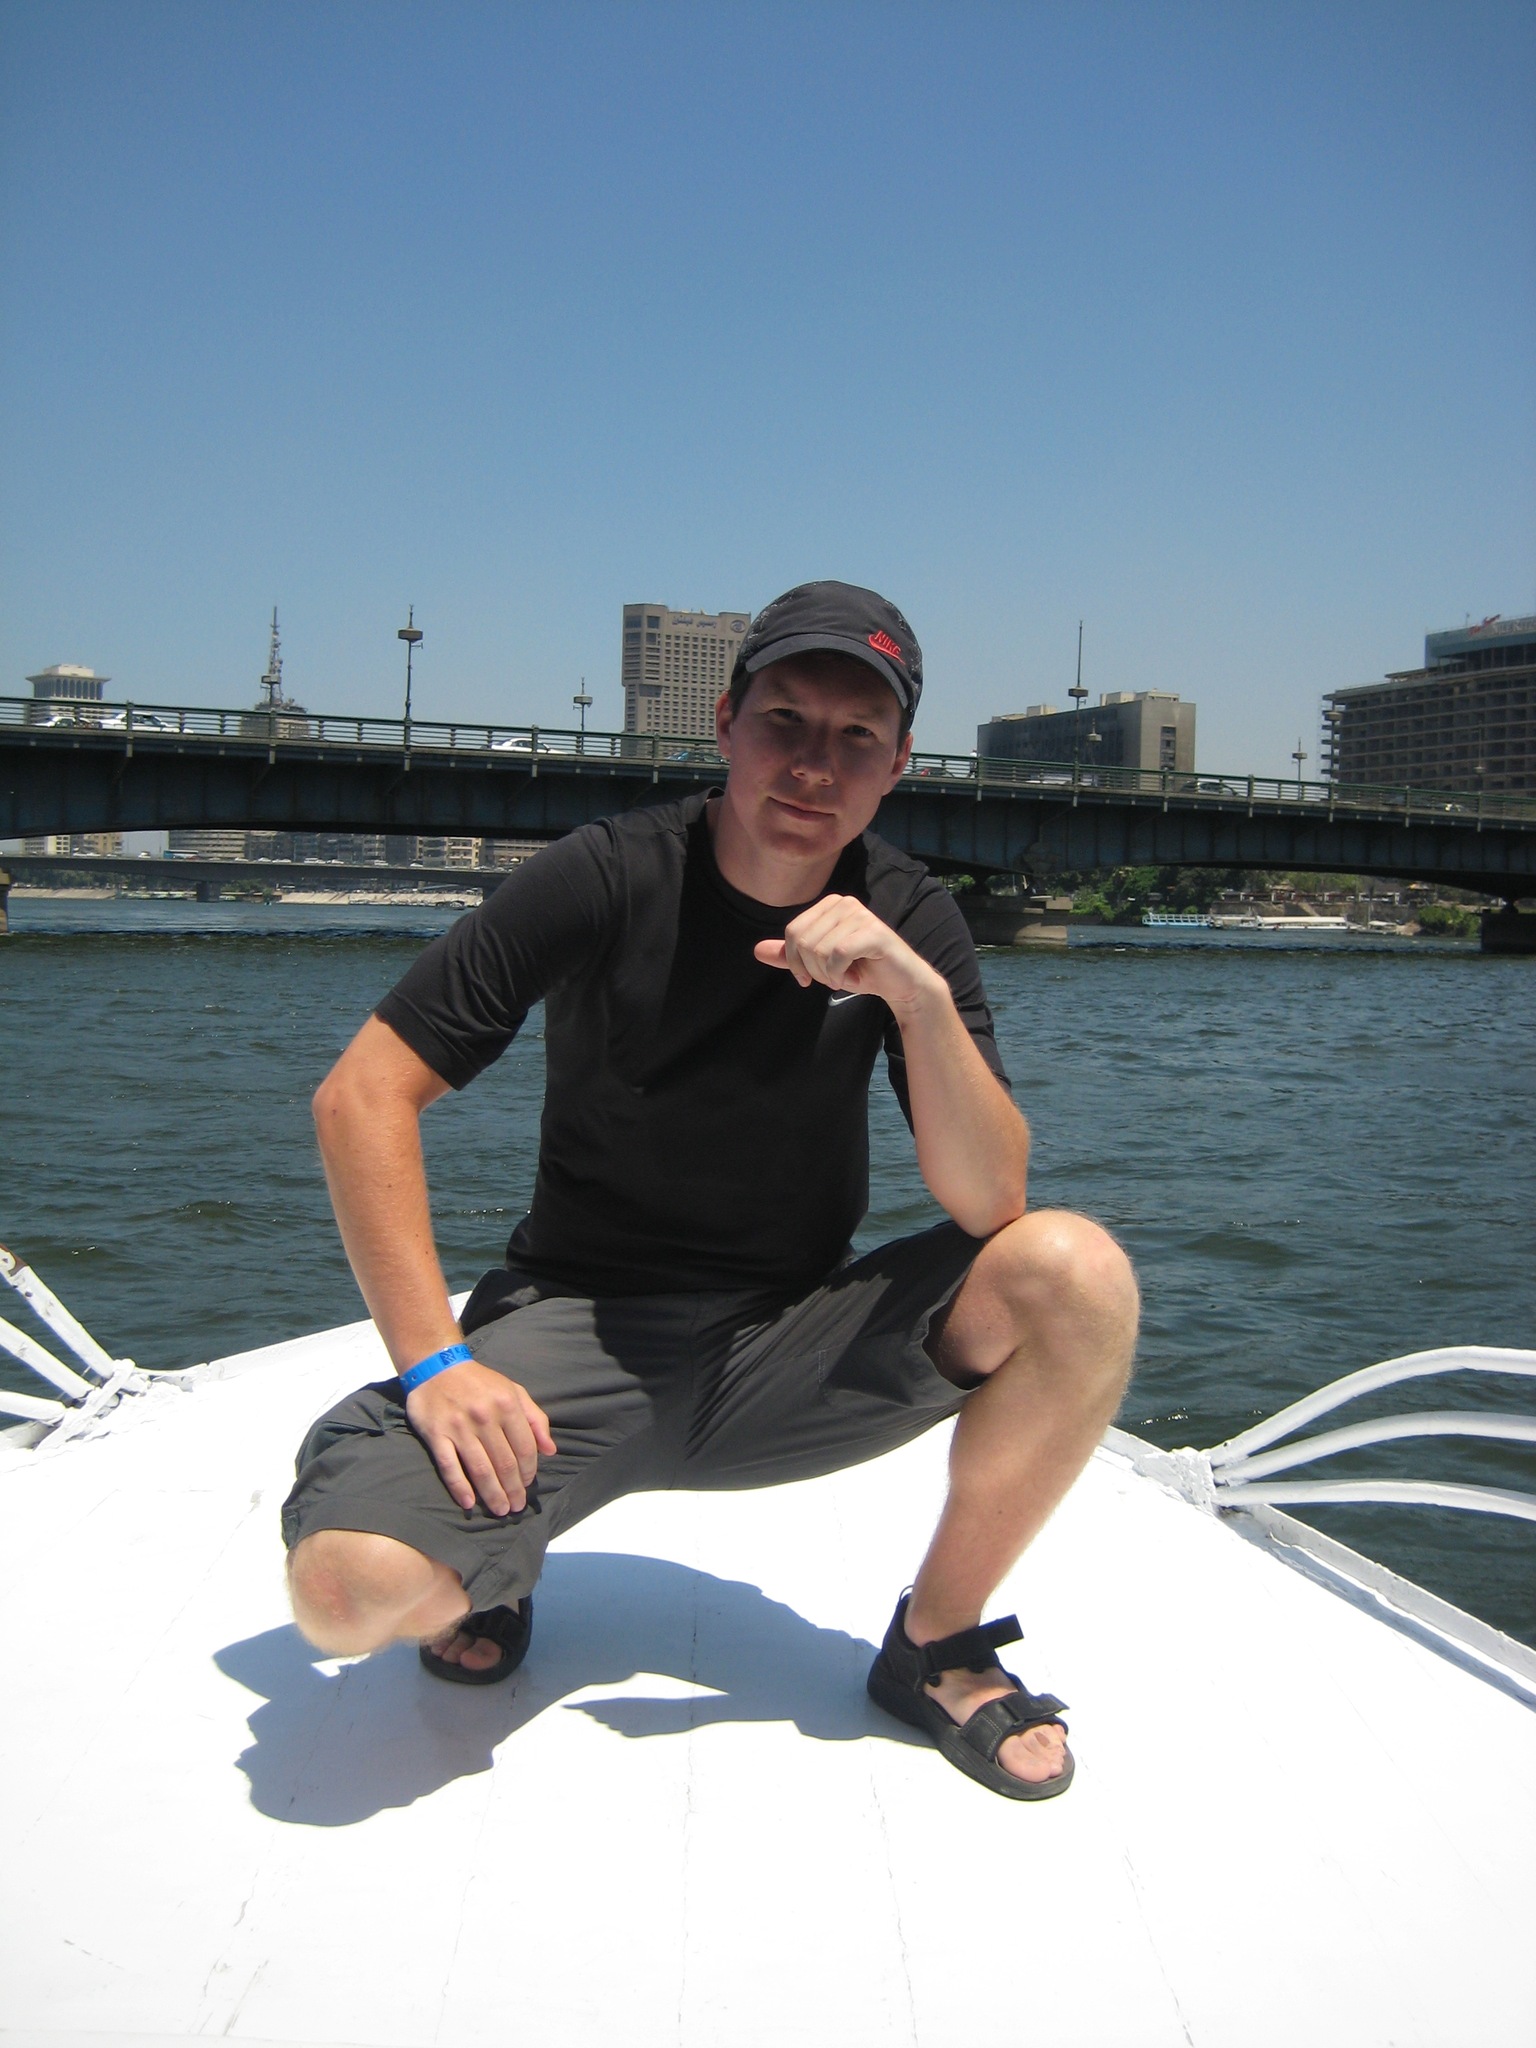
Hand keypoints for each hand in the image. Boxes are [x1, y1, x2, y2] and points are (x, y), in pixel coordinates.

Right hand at [405, 1359, 556, 1515]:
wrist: (437, 1367)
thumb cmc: (480, 1383)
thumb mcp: (514, 1391)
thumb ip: (535, 1419)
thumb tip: (551, 1450)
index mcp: (507, 1404)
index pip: (525, 1447)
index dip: (529, 1470)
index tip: (528, 1484)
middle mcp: (485, 1417)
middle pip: (504, 1463)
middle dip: (513, 1489)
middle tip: (516, 1507)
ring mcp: (459, 1427)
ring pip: (480, 1469)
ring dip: (492, 1494)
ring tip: (500, 1510)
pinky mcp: (436, 1435)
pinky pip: (450, 1466)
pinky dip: (460, 1487)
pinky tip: (469, 1503)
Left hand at [754, 895, 944, 1016]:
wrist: (901, 984)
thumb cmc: (862, 970)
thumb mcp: (819, 964)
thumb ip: (791, 956)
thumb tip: (756, 951)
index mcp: (829, 905)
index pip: (792, 932)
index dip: (797, 962)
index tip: (813, 977)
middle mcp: (844, 902)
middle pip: (803, 941)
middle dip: (814, 970)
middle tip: (835, 977)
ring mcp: (860, 914)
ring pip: (819, 950)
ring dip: (830, 975)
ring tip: (849, 975)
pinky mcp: (874, 932)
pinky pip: (837, 954)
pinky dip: (841, 975)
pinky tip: (856, 978)